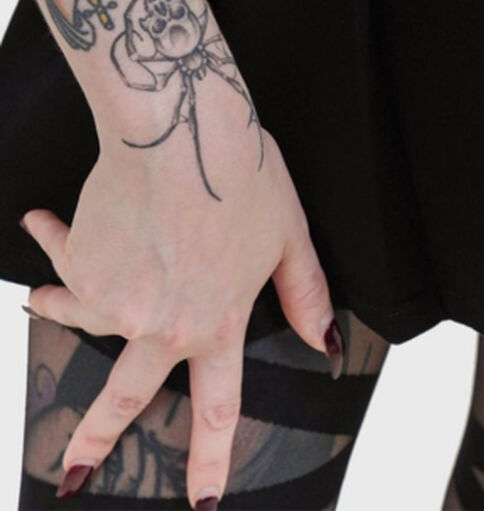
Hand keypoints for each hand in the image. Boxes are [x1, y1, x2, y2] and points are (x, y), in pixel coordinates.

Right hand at [19, 128, 342, 507]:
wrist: (177, 129)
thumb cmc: (240, 172)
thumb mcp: (289, 233)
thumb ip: (303, 293)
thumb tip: (324, 342)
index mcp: (218, 321)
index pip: (216, 405)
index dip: (208, 460)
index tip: (199, 505)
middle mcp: (162, 323)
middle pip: (126, 395)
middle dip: (96, 438)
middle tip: (72, 473)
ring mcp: (116, 297)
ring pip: (82, 318)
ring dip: (57, 308)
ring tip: (41, 300)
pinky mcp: (83, 260)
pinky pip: (63, 257)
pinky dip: (53, 239)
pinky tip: (43, 222)